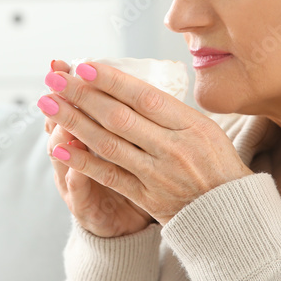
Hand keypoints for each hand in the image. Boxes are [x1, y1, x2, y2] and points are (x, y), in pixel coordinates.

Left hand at [40, 60, 255, 225]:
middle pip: (119, 117)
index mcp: (191, 124)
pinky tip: (59, 147)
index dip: (111, 80)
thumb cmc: (217, 163)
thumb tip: (127, 84)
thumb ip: (170, 109)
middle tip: (54, 77)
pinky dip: (82, 161)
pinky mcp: (147, 198)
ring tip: (48, 104)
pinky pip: (109, 176)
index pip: (143, 96)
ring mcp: (159, 175)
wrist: (232, 215)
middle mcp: (174, 148)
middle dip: (82, 94)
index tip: (84, 65)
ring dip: (73, 122)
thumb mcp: (207, 128)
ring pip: (108, 143)